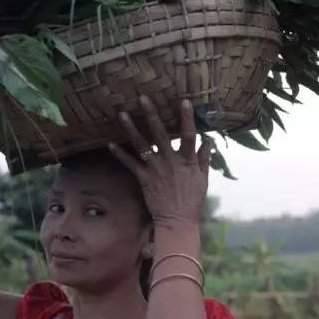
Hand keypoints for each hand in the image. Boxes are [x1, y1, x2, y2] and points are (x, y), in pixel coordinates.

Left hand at [108, 95, 212, 225]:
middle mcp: (170, 161)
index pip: (189, 135)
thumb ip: (204, 158)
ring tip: (122, 114)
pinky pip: (130, 163)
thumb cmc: (192, 200)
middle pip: (160, 134)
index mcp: (187, 160)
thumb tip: (208, 140)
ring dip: (131, 129)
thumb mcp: (203, 178)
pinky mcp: (143, 178)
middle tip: (143, 98)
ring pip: (142, 145)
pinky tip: (110, 143)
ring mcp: (155, 169)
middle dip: (152, 115)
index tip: (184, 101)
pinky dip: (120, 154)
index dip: (187, 118)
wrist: (177, 220)